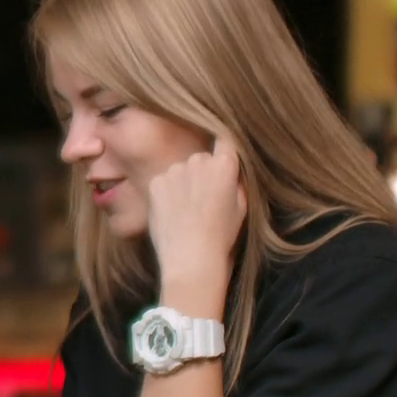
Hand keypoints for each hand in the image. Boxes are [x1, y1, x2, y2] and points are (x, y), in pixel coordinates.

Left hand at [145, 134, 246, 308]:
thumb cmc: (222, 235)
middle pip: (201, 159)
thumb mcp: (241, 206)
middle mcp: (198, 160)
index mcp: (224, 166)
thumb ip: (234, 181)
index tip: (220, 153)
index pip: (225, 140)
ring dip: (183, 182)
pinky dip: (167, 192)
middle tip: (203, 198)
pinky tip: (172, 212)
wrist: (191, 256)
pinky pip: (164, 181)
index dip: (223, 147)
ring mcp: (174, 170)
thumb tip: (228, 169)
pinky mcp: (155, 182)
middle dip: (203, 172)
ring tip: (186, 209)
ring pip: (180, 170)